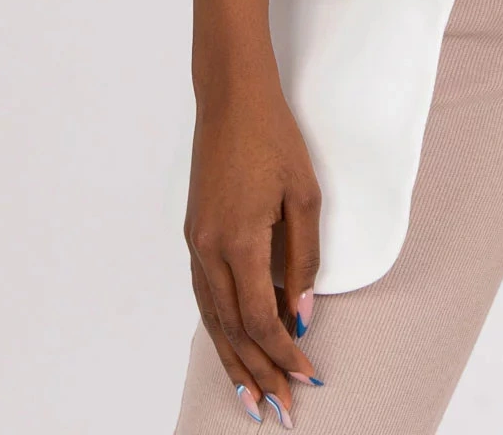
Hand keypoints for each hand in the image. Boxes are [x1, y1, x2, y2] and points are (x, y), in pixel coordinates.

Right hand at [185, 71, 323, 419]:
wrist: (231, 99)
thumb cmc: (274, 138)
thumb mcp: (304, 194)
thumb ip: (304, 257)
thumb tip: (302, 311)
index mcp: (239, 241)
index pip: (261, 316)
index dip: (284, 351)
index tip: (307, 375)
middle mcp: (208, 251)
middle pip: (233, 329)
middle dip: (259, 372)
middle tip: (280, 410)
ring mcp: (196, 245)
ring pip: (213, 319)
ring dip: (235, 360)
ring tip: (253, 398)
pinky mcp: (194, 237)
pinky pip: (205, 297)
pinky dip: (220, 329)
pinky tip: (232, 348)